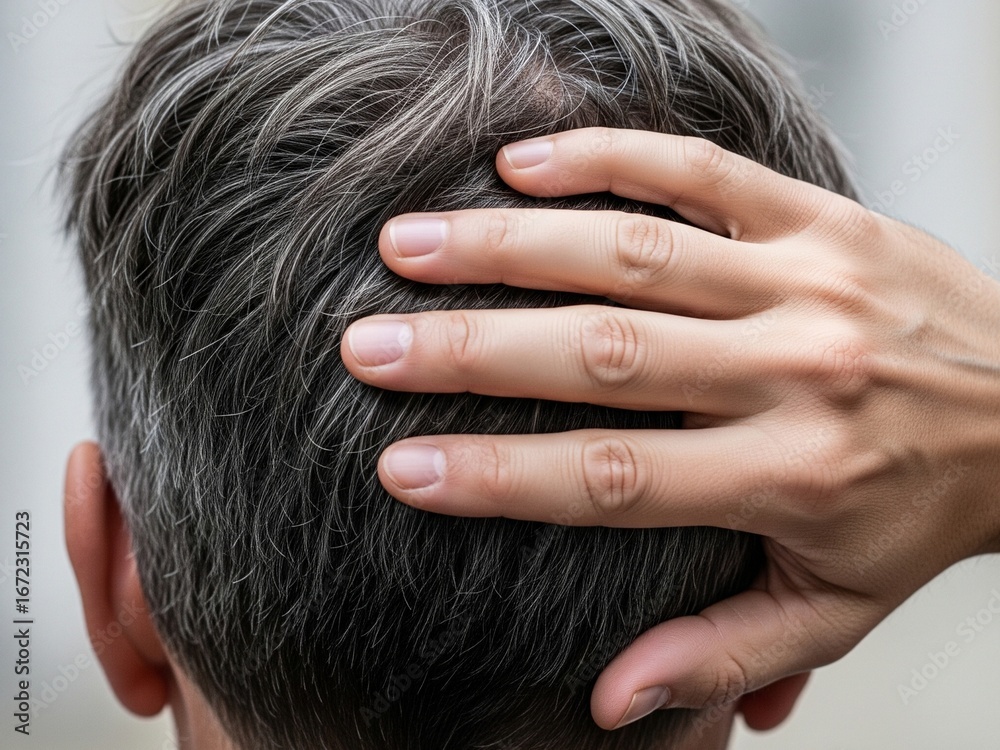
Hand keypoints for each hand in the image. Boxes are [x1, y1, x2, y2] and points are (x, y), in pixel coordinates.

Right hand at [340, 127, 999, 728]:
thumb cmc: (920, 508)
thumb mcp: (835, 606)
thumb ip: (721, 650)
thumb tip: (608, 699)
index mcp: (789, 478)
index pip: (611, 478)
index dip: (496, 476)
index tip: (399, 466)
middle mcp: (791, 371)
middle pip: (604, 357)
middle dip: (471, 352)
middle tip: (367, 345)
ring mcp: (805, 281)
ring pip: (635, 255)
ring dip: (510, 246)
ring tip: (408, 243)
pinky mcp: (820, 217)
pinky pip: (703, 174)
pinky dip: (607, 161)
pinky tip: (523, 163)